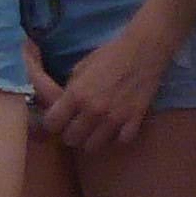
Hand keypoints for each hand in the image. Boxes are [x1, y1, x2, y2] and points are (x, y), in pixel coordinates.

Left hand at [44, 14, 179, 154]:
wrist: (143, 50)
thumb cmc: (109, 55)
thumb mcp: (79, 68)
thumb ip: (69, 92)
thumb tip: (60, 107)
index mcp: (76, 94)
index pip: (52, 124)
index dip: (52, 122)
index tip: (57, 119)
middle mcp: (93, 110)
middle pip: (70, 139)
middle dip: (69, 132)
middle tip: (74, 125)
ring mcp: (115, 118)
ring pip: (92, 146)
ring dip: (89, 138)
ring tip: (92, 128)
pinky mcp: (134, 120)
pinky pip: (119, 141)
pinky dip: (115, 137)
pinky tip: (114, 127)